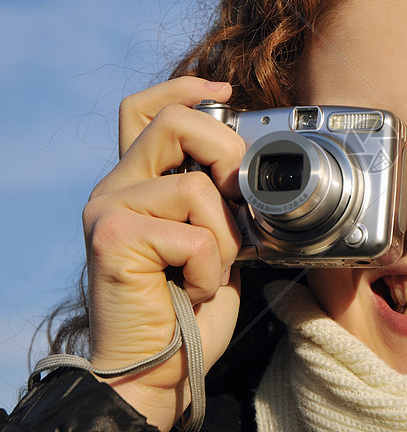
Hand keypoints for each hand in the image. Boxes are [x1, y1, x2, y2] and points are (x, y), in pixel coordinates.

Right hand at [82, 76, 245, 429]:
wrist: (158, 370)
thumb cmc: (188, 308)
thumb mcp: (212, 239)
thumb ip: (216, 198)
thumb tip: (247, 166)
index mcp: (139, 181)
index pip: (145, 107)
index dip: (186, 87)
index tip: (227, 92)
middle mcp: (116, 187)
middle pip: (173, 121)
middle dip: (228, 152)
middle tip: (239, 200)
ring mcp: (108, 209)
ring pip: (196, 186)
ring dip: (225, 237)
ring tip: (210, 271)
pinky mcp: (113, 238)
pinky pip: (193, 233)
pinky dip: (211, 268)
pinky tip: (192, 290)